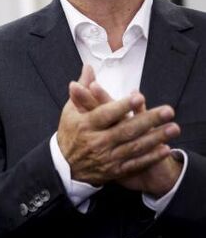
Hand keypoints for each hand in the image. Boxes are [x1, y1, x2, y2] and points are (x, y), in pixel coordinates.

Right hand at [67, 66, 180, 194]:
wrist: (65, 166)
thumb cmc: (71, 133)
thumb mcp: (71, 110)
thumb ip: (83, 89)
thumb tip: (89, 67)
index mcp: (85, 125)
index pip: (105, 114)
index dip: (122, 106)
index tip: (139, 97)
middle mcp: (96, 142)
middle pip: (125, 130)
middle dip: (148, 120)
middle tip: (168, 111)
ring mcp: (106, 157)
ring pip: (134, 147)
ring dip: (155, 138)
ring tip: (173, 128)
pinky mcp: (114, 170)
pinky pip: (134, 164)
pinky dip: (150, 157)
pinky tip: (164, 148)